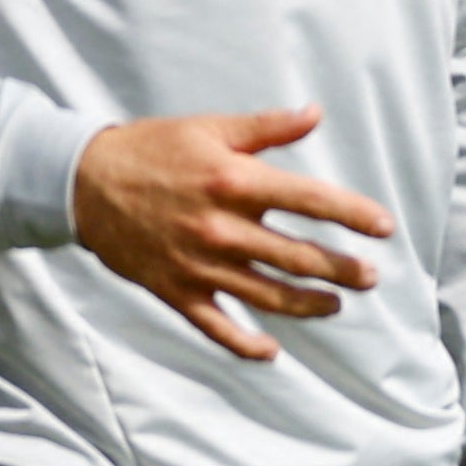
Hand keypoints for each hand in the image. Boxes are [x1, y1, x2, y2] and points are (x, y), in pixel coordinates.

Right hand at [73, 108, 394, 359]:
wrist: (80, 182)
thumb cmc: (152, 150)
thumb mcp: (209, 128)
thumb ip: (267, 127)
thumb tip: (316, 114)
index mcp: (235, 183)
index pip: (310, 201)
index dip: (353, 214)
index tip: (385, 227)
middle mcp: (222, 228)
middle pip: (298, 257)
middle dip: (343, 270)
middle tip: (370, 276)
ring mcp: (199, 265)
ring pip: (268, 296)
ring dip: (309, 305)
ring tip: (336, 305)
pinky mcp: (176, 290)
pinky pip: (217, 327)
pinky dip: (246, 344)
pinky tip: (272, 351)